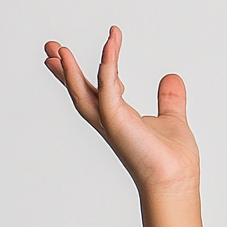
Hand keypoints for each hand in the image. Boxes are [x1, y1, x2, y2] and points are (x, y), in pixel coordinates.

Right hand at [44, 26, 199, 194]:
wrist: (176, 179)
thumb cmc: (173, 160)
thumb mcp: (172, 119)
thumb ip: (170, 99)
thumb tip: (172, 78)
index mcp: (120, 119)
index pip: (95, 91)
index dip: (81, 74)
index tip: (67, 56)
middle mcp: (110, 121)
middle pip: (80, 91)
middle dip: (65, 69)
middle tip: (51, 47)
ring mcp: (112, 122)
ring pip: (84, 91)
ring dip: (71, 69)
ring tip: (59, 49)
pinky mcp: (118, 121)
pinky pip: (109, 87)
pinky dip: (108, 66)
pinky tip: (110, 47)